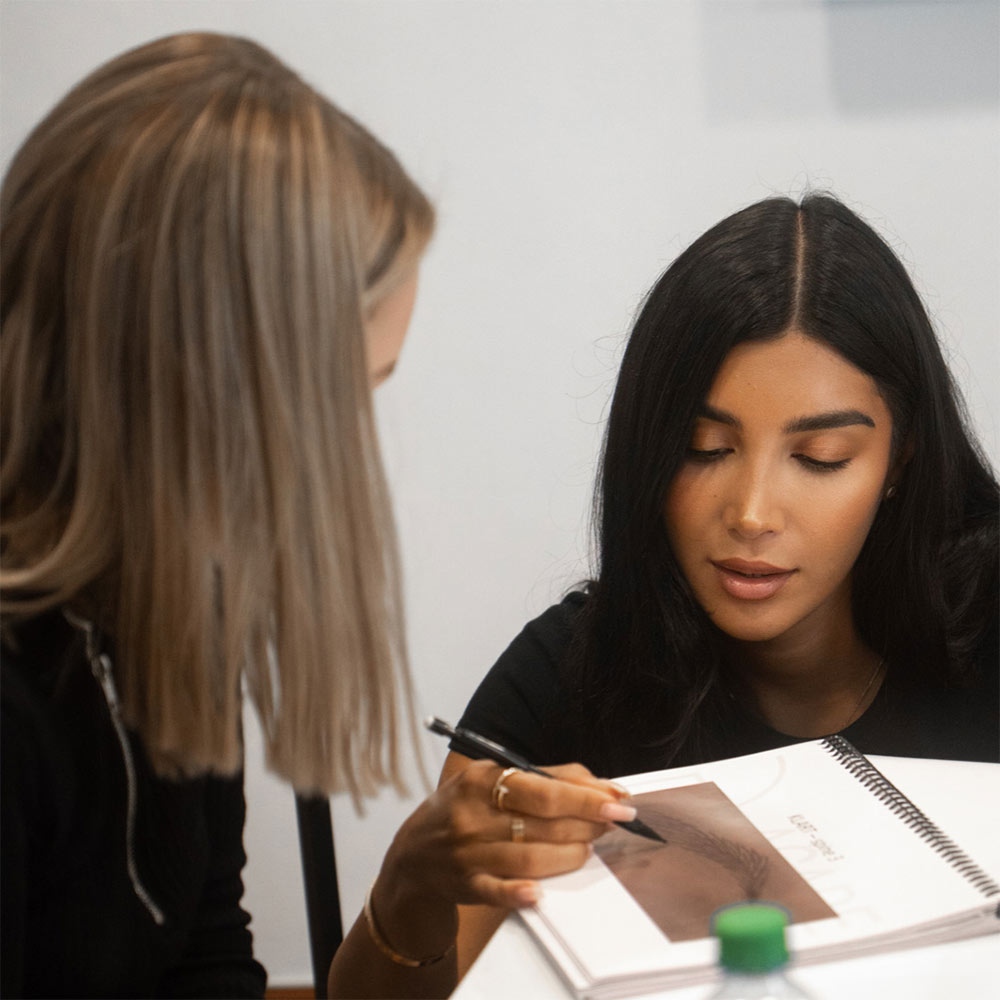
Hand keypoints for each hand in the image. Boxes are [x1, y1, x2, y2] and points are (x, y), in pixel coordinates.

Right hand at [379, 756, 635, 913]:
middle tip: (611, 824)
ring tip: (588, 849)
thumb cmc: (464, 810)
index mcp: (481, 780)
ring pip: (529, 857)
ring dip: (568, 855)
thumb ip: (544, 779)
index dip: (586, 797)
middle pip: (543, 821)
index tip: (618, 801)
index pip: (543, 788)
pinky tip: (540, 894)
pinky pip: (496, 891)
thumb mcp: (491, 781)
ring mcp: (468, 852)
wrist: (412, 856)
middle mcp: (473, 814)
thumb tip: (599, 786)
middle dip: (586, 823)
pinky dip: (519, 893)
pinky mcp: (466, 885)